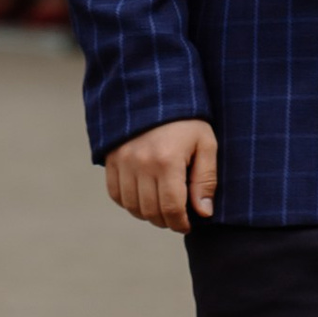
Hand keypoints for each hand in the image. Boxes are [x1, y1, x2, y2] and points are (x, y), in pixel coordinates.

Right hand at [106, 118, 218, 232]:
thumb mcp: (205, 144)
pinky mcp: (111, 159)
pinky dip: (129, 203)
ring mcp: (122, 162)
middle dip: (166, 221)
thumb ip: (206, 180)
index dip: (180, 223)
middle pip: (151, 211)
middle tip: (177, 217)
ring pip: (132, 206)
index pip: (171, 208)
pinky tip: (144, 198)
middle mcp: (141, 164)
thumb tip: (204, 213)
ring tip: (162, 208)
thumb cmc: (186, 120)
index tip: (187, 224)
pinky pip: (116, 194)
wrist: (154, 92)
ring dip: (148, 214)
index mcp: (167, 161)